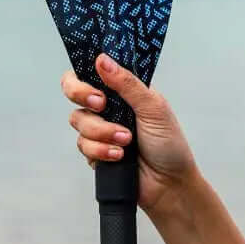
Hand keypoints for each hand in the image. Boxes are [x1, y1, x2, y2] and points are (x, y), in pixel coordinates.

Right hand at [61, 53, 199, 216]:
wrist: (168, 184)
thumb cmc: (169, 144)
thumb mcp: (153, 108)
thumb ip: (127, 84)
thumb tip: (102, 59)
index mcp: (124, 92)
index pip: (92, 73)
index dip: (85, 78)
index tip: (99, 90)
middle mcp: (109, 108)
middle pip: (75, 93)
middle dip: (84, 98)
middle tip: (102, 107)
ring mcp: (101, 130)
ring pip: (79, 121)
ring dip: (102, 132)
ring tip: (126, 141)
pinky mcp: (95, 152)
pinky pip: (83, 145)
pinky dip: (100, 150)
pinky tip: (119, 156)